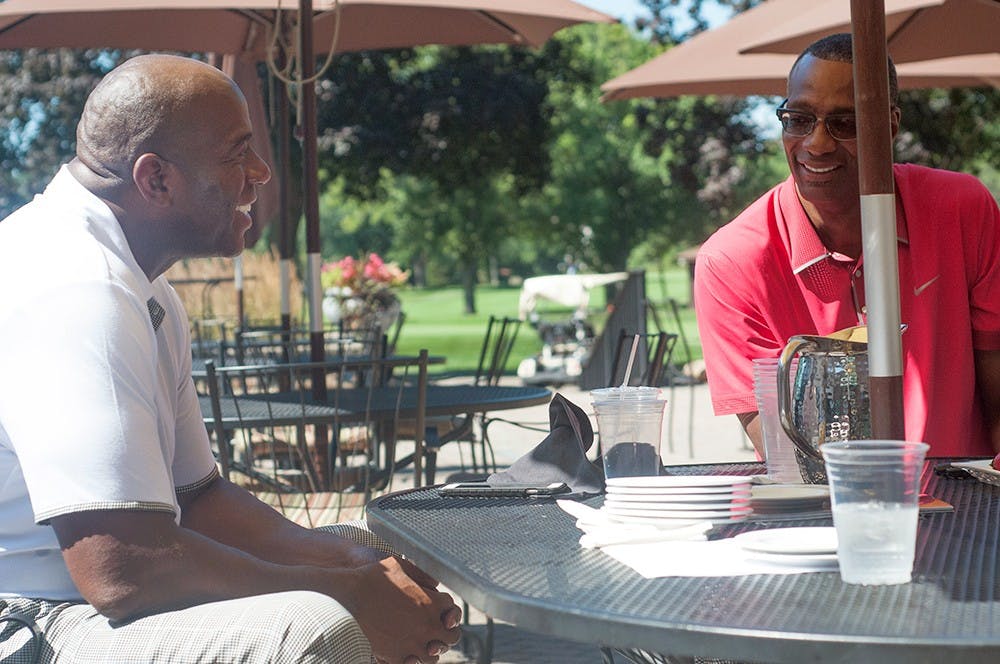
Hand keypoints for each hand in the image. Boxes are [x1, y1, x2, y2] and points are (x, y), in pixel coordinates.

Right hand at [341, 556, 460, 663]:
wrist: (346, 599)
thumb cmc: (372, 578)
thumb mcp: (401, 565)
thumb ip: (422, 574)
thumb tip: (435, 583)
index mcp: (432, 604)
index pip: (453, 612)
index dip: (448, 611)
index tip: (440, 611)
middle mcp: (427, 627)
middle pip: (451, 638)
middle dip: (445, 632)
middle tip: (435, 629)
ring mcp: (412, 644)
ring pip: (433, 656)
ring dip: (430, 648)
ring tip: (421, 642)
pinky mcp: (395, 657)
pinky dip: (412, 660)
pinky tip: (406, 651)